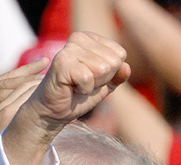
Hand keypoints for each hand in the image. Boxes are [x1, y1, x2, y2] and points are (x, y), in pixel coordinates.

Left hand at [0, 58, 49, 164]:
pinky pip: (9, 76)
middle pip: (9, 95)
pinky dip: (27, 70)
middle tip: (58, 94)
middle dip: (32, 93)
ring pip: (12, 83)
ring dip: (34, 81)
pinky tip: (44, 63)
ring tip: (58, 79)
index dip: (15, 115)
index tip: (38, 118)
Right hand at [2, 32, 130, 164]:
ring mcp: (69, 48)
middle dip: (102, 80)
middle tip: (84, 84)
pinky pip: (88, 78)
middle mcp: (79, 38)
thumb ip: (118, 75)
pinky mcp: (61, 61)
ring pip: (103, 68)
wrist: (54, 111)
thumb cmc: (78, 96)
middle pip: (113, 61)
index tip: (92, 78)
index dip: (110, 74)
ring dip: (93, 85)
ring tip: (77, 85)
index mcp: (90, 39)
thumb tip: (126, 67)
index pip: (120, 54)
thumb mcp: (104, 85)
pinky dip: (84, 89)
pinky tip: (71, 88)